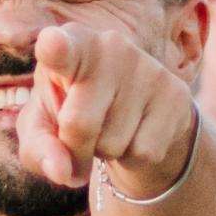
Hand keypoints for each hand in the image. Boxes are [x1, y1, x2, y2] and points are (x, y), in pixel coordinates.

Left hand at [16, 24, 193, 188]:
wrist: (135, 111)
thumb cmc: (74, 111)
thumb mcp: (44, 128)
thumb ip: (38, 149)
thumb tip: (61, 172)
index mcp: (70, 45)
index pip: (60, 48)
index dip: (54, 47)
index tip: (51, 43)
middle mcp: (110, 47)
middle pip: (79, 124)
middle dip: (75, 148)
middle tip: (80, 137)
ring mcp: (148, 69)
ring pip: (113, 144)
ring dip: (107, 151)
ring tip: (112, 127)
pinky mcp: (177, 95)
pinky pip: (144, 153)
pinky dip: (133, 158)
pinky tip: (135, 133)